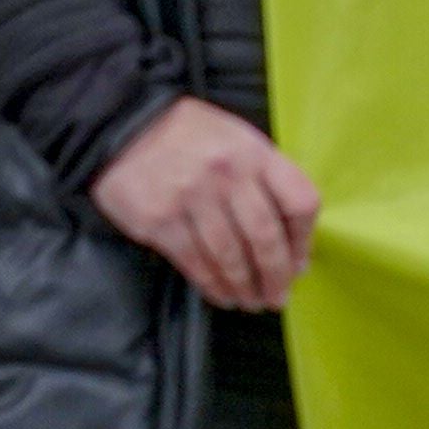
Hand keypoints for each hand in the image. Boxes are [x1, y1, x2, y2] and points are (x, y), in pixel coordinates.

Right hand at [87, 96, 322, 311]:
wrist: (124, 127)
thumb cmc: (191, 136)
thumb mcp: (237, 139)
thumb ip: (265, 178)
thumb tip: (290, 238)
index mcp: (254, 152)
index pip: (299, 201)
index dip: (304, 240)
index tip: (300, 263)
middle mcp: (227, 175)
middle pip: (266, 238)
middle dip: (276, 276)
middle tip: (278, 298)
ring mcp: (192, 199)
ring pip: (231, 257)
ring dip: (246, 287)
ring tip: (251, 301)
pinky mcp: (161, 222)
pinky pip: (196, 263)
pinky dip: (214, 286)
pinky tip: (223, 295)